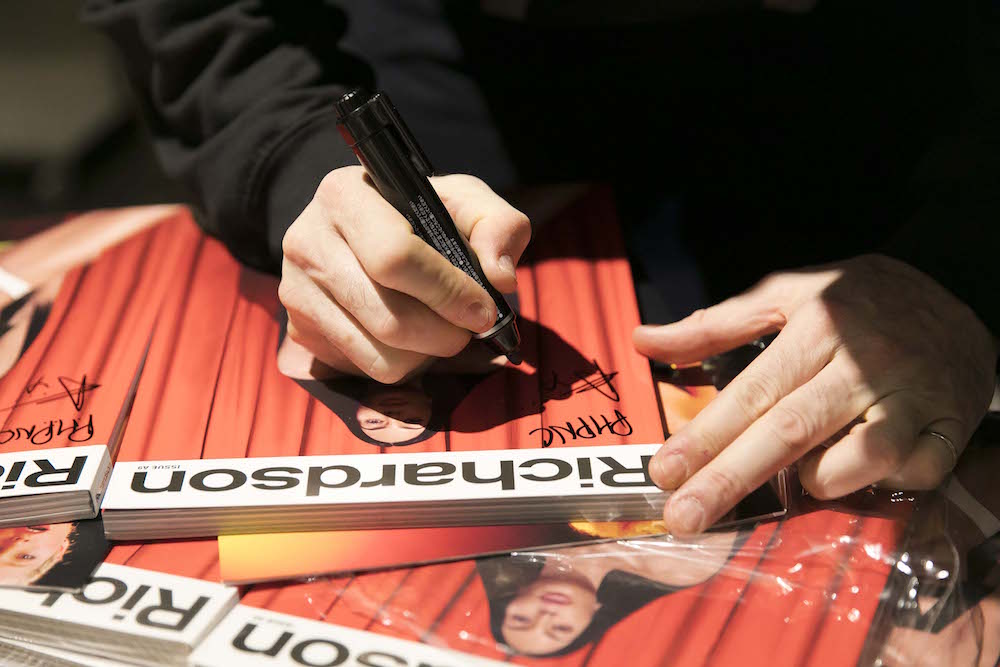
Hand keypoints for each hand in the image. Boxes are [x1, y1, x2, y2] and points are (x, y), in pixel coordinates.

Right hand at [279, 167, 529, 383]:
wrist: (364, 231)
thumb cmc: (420, 214)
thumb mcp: (464, 201)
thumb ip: (498, 225)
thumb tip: (499, 277)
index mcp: (345, 195)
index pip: (394, 257)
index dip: (447, 292)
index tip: (482, 310)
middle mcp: (307, 241)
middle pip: (389, 318)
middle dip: (444, 334)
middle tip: (468, 329)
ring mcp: (296, 289)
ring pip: (379, 354)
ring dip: (427, 354)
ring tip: (440, 330)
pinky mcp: (299, 329)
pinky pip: (365, 369)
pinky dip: (403, 364)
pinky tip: (410, 338)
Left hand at [634, 254, 997, 534]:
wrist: (957, 290)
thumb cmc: (857, 301)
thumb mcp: (787, 294)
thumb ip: (714, 323)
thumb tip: (642, 340)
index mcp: (819, 325)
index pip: (752, 390)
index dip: (707, 436)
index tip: (665, 471)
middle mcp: (864, 361)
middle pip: (791, 430)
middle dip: (731, 479)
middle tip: (684, 517)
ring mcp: (912, 395)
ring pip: (861, 457)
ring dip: (819, 480)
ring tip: (797, 480)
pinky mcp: (951, 423)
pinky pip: (914, 472)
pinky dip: (881, 483)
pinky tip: (862, 471)